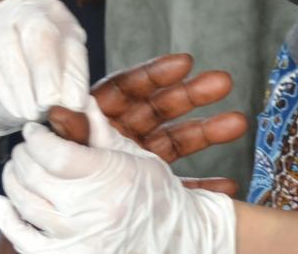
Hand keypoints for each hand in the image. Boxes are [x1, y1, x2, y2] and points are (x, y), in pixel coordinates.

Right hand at [0, 0, 89, 135]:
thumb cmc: (28, 61)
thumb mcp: (56, 66)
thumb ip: (69, 80)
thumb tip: (77, 102)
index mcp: (55, 15)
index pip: (70, 38)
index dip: (74, 71)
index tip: (76, 103)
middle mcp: (26, 10)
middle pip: (38, 34)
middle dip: (47, 74)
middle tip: (49, 105)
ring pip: (9, 52)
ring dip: (23, 88)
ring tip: (31, 113)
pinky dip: (4, 91)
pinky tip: (14, 108)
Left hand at [0, 102, 236, 253]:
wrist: (179, 242)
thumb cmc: (159, 197)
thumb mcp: (137, 157)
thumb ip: (102, 131)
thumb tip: (79, 100)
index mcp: (110, 177)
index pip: (54, 152)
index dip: (37, 137)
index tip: (35, 130)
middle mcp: (91, 209)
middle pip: (34, 174)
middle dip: (24, 154)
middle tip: (27, 147)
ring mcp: (78, 238)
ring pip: (24, 202)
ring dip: (14, 180)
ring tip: (19, 168)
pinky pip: (23, 240)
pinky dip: (7, 219)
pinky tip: (2, 203)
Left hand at [47, 53, 246, 195]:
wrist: (74, 242)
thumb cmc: (59, 191)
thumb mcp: (71, 157)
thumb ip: (70, 134)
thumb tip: (58, 110)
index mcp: (95, 124)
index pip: (126, 90)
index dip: (154, 74)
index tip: (184, 62)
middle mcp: (118, 141)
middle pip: (157, 110)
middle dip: (190, 94)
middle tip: (223, 80)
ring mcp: (137, 166)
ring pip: (174, 141)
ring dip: (206, 132)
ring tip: (238, 122)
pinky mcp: (151, 192)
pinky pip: (179, 185)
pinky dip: (203, 186)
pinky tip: (228, 184)